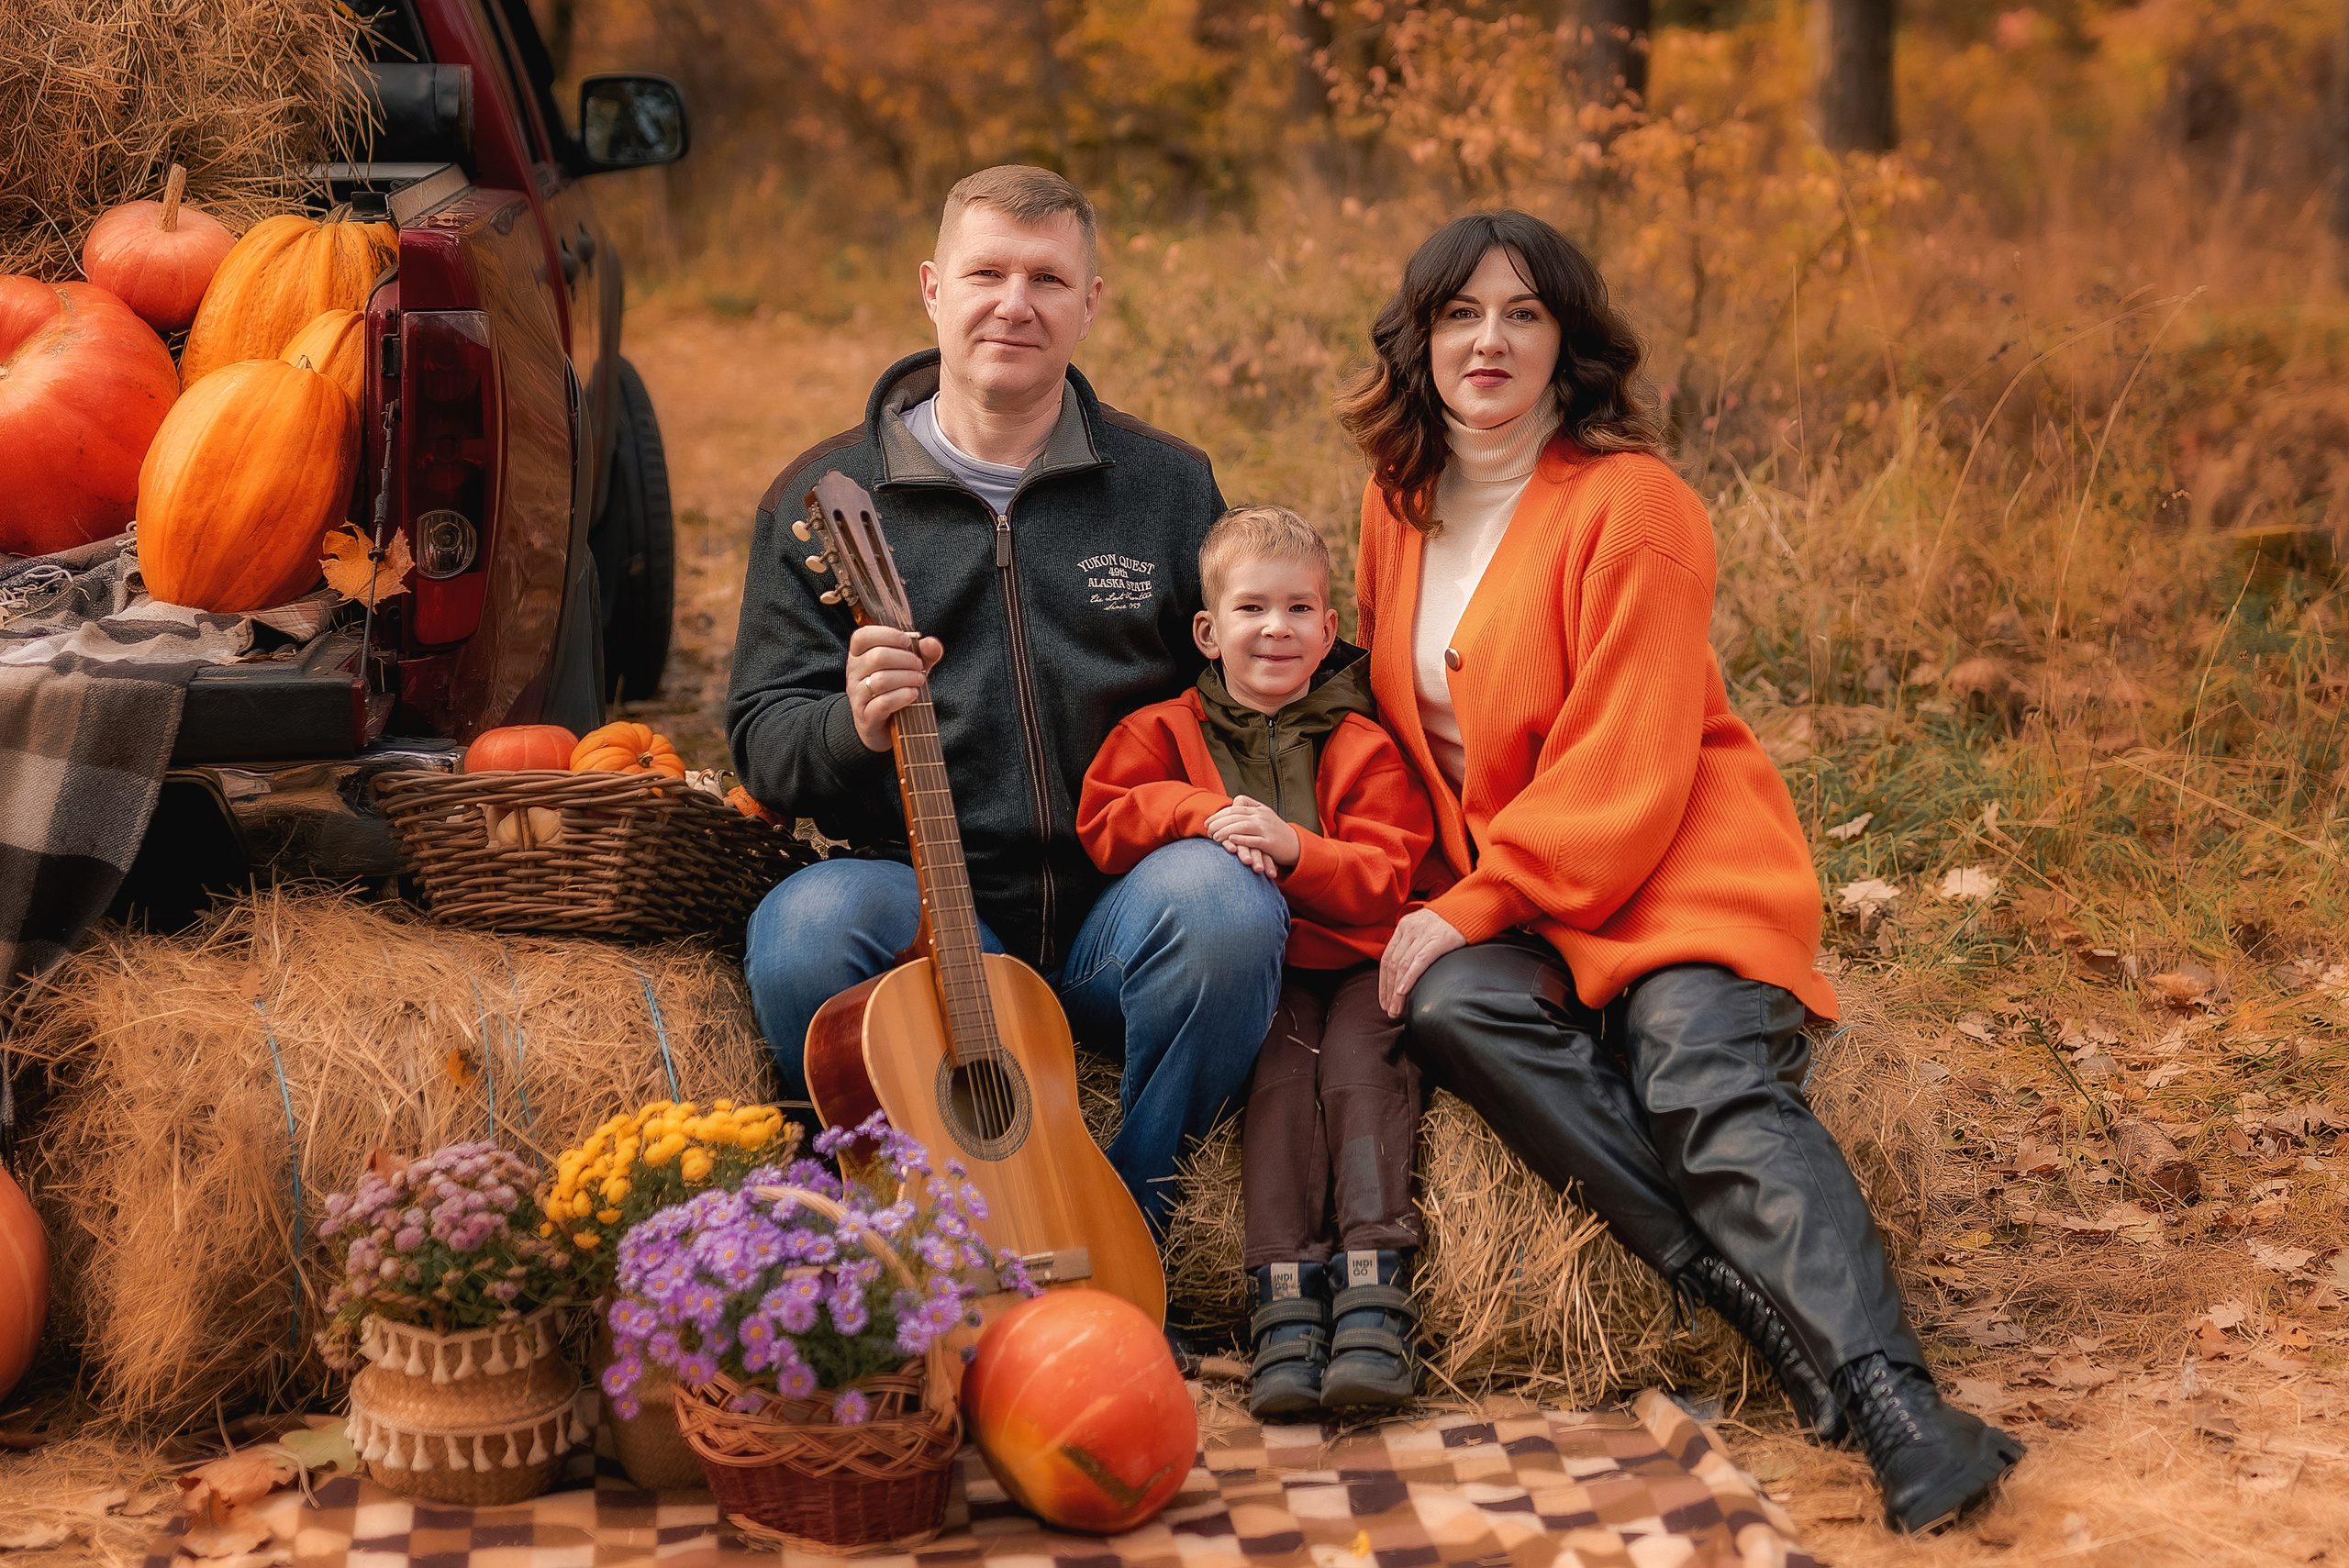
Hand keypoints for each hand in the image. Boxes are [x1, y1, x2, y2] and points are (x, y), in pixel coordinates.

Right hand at [846, 625, 943, 752]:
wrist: (882, 728)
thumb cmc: (895, 691)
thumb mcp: (910, 668)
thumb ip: (923, 654)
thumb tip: (932, 643)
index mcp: (859, 656)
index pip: (862, 636)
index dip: (887, 634)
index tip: (907, 641)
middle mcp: (853, 674)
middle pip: (877, 657)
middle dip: (905, 659)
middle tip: (919, 666)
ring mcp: (857, 696)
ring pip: (880, 680)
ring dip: (906, 678)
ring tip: (919, 680)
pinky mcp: (866, 717)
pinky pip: (883, 703)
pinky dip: (902, 696)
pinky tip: (913, 694)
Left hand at [1205, 795, 1300, 867]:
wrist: (1296, 844)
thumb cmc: (1276, 831)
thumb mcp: (1264, 814)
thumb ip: (1250, 808)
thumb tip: (1233, 803)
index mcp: (1258, 809)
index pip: (1234, 808)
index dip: (1218, 815)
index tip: (1207, 822)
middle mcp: (1261, 816)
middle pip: (1235, 816)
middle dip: (1218, 823)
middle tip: (1207, 831)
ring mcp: (1266, 829)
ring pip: (1241, 827)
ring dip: (1225, 831)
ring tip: (1214, 838)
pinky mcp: (1270, 842)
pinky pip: (1253, 840)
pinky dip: (1240, 839)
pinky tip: (1230, 841)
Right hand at [1224, 840, 1280, 879]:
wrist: (1224, 832)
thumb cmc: (1242, 845)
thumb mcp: (1254, 851)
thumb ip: (1264, 859)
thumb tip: (1278, 867)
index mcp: (1258, 843)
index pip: (1265, 854)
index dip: (1269, 864)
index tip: (1272, 875)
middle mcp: (1248, 840)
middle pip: (1255, 849)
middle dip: (1258, 860)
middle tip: (1259, 869)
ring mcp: (1236, 837)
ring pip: (1242, 845)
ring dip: (1245, 854)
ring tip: (1248, 861)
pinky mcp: (1223, 836)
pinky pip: (1227, 840)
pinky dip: (1230, 844)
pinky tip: (1232, 849)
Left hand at [1379, 909, 1466, 1016]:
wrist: (1472, 909)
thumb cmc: (1450, 924)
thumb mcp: (1425, 929)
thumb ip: (1413, 944)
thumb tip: (1403, 972)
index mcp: (1404, 926)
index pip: (1387, 958)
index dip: (1383, 982)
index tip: (1384, 1000)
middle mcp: (1409, 928)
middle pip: (1393, 964)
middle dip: (1388, 991)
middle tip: (1390, 1010)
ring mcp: (1423, 933)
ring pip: (1403, 966)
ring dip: (1396, 991)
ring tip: (1396, 1010)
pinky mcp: (1438, 939)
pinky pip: (1419, 961)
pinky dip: (1408, 978)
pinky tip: (1403, 992)